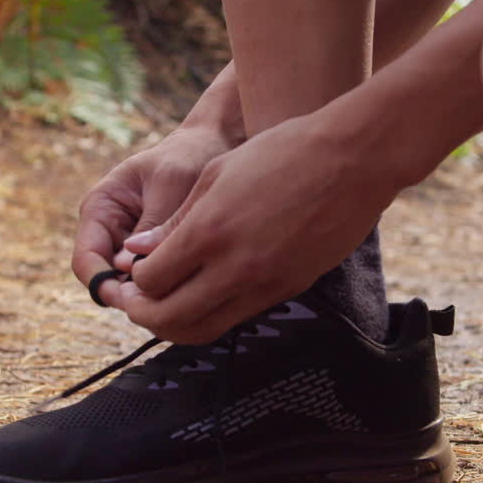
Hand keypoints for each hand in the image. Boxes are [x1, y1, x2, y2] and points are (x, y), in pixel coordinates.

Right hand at [72, 122, 238, 308]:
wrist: (212, 146)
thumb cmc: (188, 158)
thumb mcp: (171, 186)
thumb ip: (152, 226)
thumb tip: (129, 269)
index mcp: (100, 207)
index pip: (86, 259)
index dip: (103, 285)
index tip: (133, 299)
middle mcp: (107, 230)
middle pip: (104, 280)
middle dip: (128, 296)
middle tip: (163, 306)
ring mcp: (127, 244)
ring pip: (127, 286)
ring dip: (148, 295)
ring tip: (179, 296)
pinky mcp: (150, 254)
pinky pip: (149, 282)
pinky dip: (164, 288)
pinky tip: (188, 288)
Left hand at [114, 104, 401, 342]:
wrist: (354, 159)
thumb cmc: (283, 153)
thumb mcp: (215, 175)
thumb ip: (173, 222)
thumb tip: (136, 254)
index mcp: (209, 231)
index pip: (150, 282)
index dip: (131, 283)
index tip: (128, 274)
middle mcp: (235, 266)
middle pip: (170, 319)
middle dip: (142, 315)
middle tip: (133, 302)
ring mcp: (265, 284)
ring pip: (204, 329)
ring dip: (175, 325)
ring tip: (163, 306)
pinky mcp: (289, 290)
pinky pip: (238, 316)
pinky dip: (211, 314)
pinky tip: (203, 294)